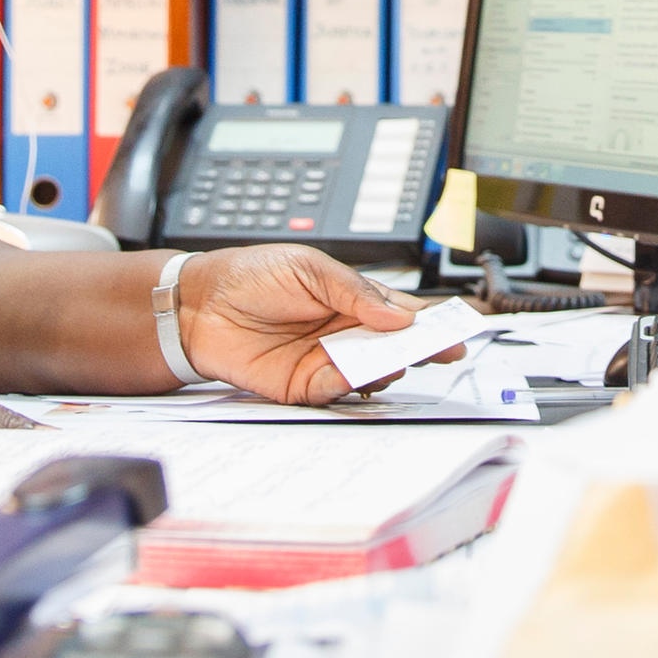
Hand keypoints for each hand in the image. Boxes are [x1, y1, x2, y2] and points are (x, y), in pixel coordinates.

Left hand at [174, 246, 432, 405]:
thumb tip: (398, 314)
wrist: (200, 305)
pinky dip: (351, 384)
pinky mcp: (304, 386)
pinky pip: (336, 390)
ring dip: (388, 367)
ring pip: (372, 371)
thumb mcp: (309, 267)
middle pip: (395, 346)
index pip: (402, 313)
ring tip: (396, 357)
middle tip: (440, 350)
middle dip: (420, 349)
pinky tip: (358, 372)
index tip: (456, 328)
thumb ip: (355, 292)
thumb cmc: (250, 276)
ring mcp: (326, 360)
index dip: (431, 322)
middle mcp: (345, 333)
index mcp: (353, 300)